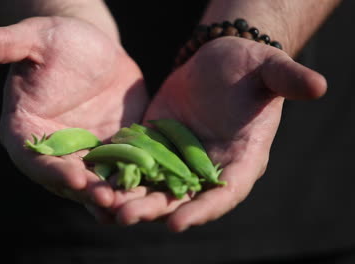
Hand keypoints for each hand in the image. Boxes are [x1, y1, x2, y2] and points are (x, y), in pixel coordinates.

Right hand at [0, 17, 148, 208]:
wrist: (95, 50)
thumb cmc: (59, 40)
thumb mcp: (35, 39)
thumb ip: (2, 46)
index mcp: (25, 129)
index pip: (33, 157)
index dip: (52, 169)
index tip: (75, 178)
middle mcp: (51, 150)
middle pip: (65, 178)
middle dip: (86, 191)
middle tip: (108, 201)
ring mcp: (82, 154)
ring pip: (94, 183)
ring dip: (111, 197)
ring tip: (132, 208)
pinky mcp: (109, 153)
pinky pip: (119, 173)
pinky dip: (132, 185)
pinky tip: (151, 194)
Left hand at [112, 37, 325, 230]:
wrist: (217, 61)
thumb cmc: (249, 67)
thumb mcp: (268, 70)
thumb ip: (287, 80)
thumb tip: (319, 86)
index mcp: (240, 160)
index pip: (224, 193)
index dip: (203, 210)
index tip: (178, 223)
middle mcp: (207, 168)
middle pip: (182, 198)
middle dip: (155, 209)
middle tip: (126, 217)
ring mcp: (178, 159)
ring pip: (153, 185)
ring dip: (129, 197)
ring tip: (104, 204)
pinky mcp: (154, 145)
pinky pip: (135, 164)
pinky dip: (117, 173)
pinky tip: (94, 179)